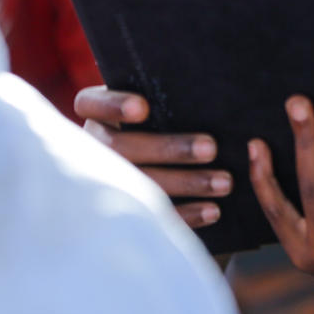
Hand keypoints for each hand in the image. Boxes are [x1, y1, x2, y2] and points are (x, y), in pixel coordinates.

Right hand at [75, 86, 232, 228]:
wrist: (158, 158)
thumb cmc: (165, 116)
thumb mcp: (162, 103)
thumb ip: (174, 98)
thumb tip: (215, 102)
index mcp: (96, 113)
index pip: (90, 104)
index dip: (113, 106)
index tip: (142, 108)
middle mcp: (95, 146)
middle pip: (121, 148)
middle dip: (168, 148)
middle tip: (211, 148)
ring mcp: (107, 180)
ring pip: (139, 182)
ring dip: (185, 182)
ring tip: (224, 182)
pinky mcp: (128, 210)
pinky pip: (152, 215)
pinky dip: (186, 213)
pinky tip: (213, 210)